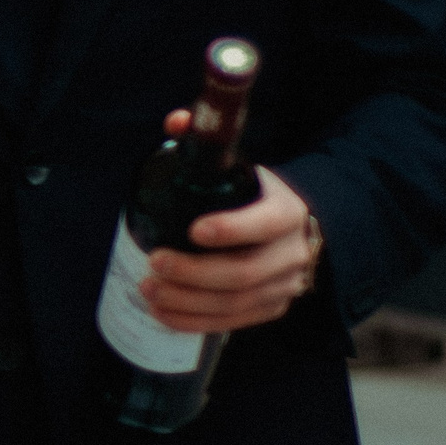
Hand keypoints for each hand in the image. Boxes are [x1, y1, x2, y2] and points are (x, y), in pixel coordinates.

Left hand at [138, 110, 321, 333]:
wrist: (297, 229)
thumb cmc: (256, 196)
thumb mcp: (241, 167)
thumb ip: (207, 143)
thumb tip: (176, 121)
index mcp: (288, 212)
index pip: (265, 224)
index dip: (231, 229)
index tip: (192, 229)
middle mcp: (292, 253)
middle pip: (244, 272)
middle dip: (194, 271)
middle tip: (155, 261)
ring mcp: (284, 286)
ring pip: (235, 302)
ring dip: (187, 300)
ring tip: (148, 288)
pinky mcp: (270, 309)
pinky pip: (232, 322)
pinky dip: (193, 321)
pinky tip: (162, 312)